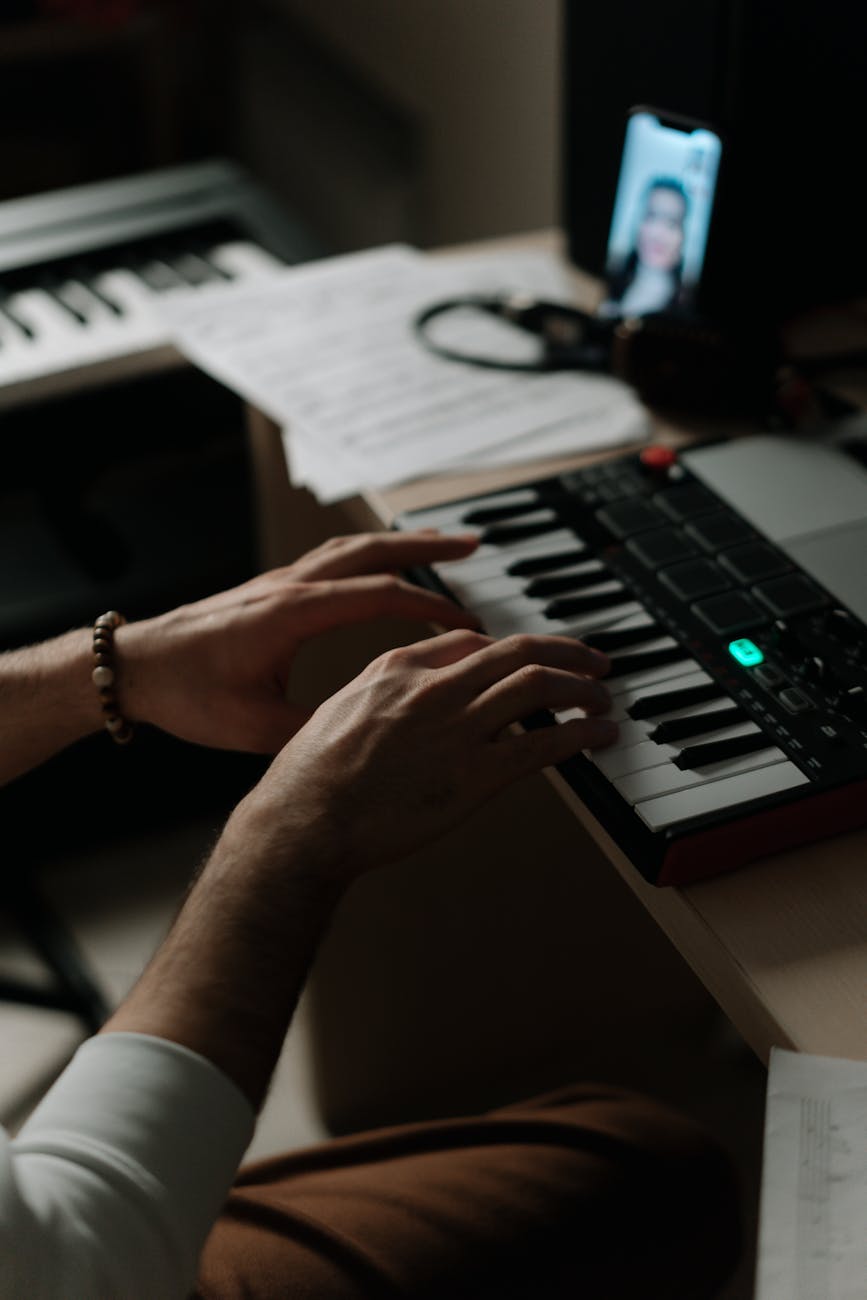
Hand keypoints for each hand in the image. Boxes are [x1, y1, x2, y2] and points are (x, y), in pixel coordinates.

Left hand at [116, 532, 481, 752]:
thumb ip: (316, 726)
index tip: (468, 623)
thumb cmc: (187, 695)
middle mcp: (289, 586)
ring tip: (440, 543)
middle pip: (373, 552)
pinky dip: (366, 554)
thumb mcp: (257, 727)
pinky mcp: (268, 589)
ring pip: (350, 548)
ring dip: (398, 542)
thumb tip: (371, 727)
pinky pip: (329, 558)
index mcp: (292, 615)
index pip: (381, 595)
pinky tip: (379, 563)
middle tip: (475, 545)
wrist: (133, 667)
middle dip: (428, 547)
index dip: (432, 607)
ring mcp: (278, 582)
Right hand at [239, 629, 616, 880]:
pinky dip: (582, 734)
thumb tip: (404, 703)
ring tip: (603, 698)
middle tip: (592, 662)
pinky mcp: (475, 775)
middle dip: (565, 653)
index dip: (512, 649)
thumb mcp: (339, 712)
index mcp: (397, 668)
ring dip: (581, 688)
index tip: (530, 659)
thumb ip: (381, 697)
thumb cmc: (308, 779)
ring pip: (538, 686)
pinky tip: (601, 735)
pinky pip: (544, 744)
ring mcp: (457, 729)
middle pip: (517, 651)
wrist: (303, 823)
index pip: (471, 642)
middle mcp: (434, 688)